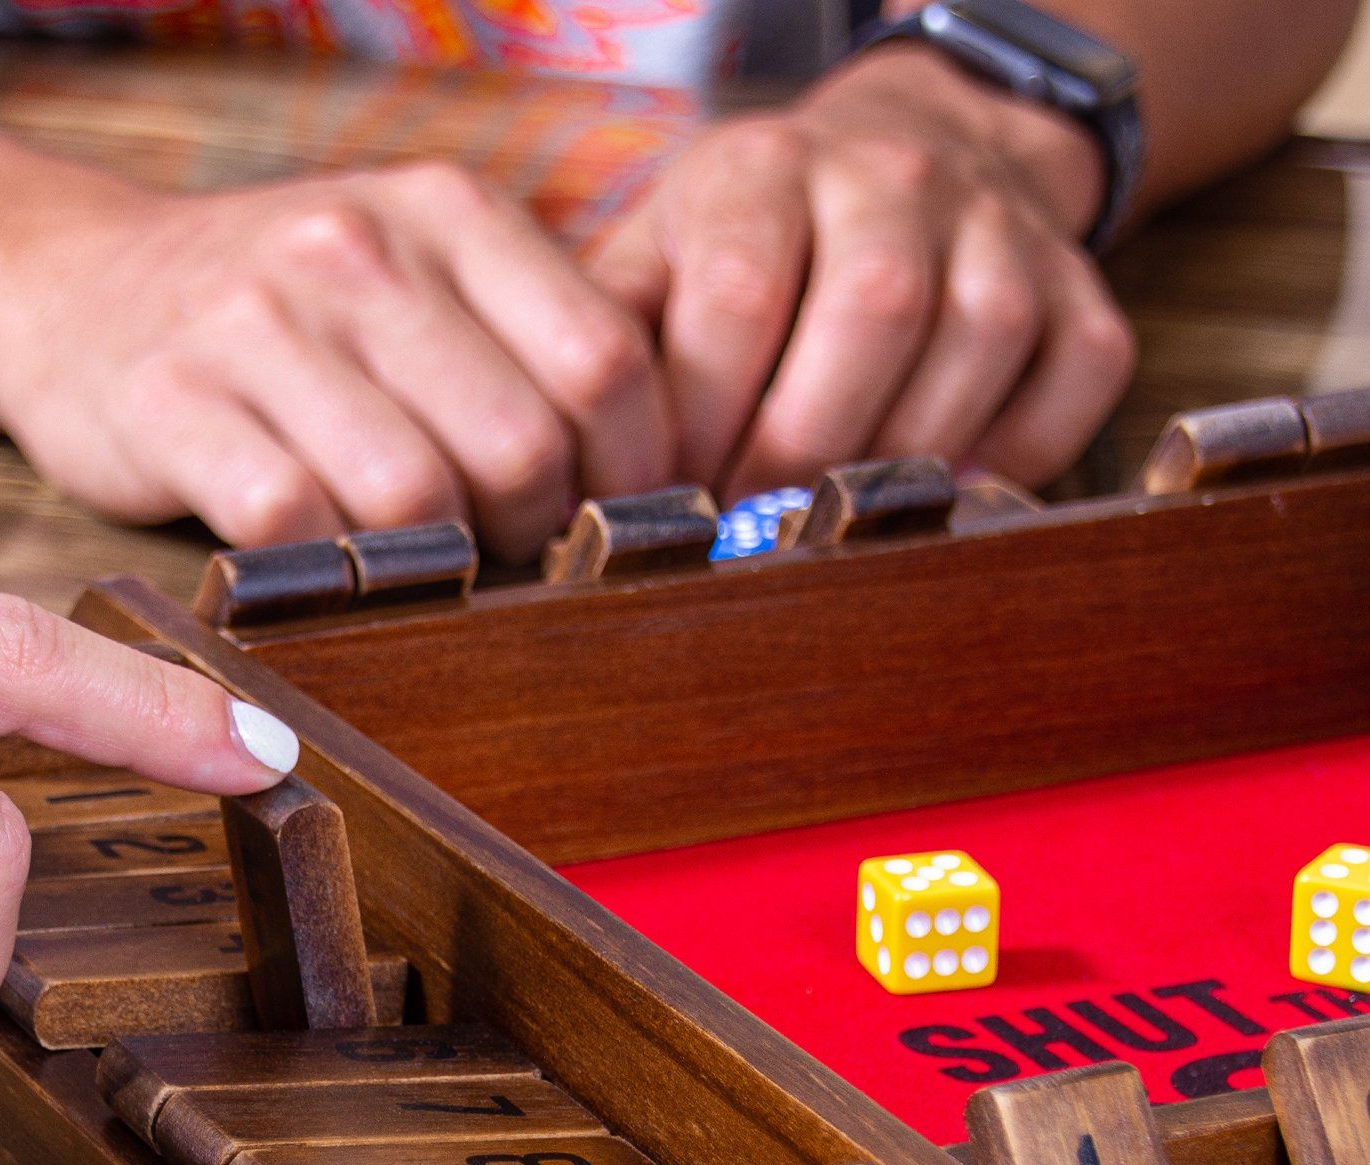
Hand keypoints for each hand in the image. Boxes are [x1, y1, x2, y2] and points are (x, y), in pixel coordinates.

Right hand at [0, 162, 672, 564]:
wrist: (69, 288)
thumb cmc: (270, 314)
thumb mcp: (407, 273)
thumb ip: (515, 339)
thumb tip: (648, 474)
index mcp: (444, 210)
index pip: (603, 359)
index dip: (630, 469)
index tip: (609, 519)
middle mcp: (356, 247)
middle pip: (520, 443)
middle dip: (531, 531)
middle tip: (504, 557)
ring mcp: (257, 321)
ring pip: (412, 495)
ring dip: (430, 565)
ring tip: (416, 567)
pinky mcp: (172, 401)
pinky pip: (292, 524)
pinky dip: (322, 572)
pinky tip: (322, 567)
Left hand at [590, 45, 1138, 496]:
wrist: (909, 152)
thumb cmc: (750, 244)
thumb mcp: (657, 259)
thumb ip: (610, 346)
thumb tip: (559, 464)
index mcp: (762, 170)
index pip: (739, 295)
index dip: (704, 420)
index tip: (672, 503)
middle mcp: (891, 175)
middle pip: (870, 314)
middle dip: (799, 452)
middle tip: (752, 538)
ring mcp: (998, 224)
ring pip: (977, 342)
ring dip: (901, 460)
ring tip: (836, 531)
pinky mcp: (1079, 286)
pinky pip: (1074, 377)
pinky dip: (1017, 456)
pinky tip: (944, 505)